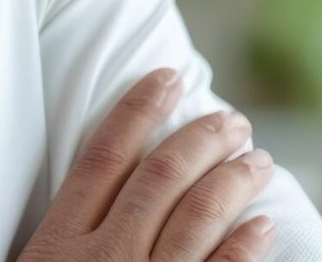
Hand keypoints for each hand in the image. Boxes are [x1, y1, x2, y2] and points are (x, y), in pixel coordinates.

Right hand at [17, 67, 277, 261]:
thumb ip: (62, 239)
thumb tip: (99, 195)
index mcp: (57, 241)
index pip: (101, 156)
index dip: (135, 111)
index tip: (165, 77)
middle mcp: (101, 258)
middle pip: (156, 180)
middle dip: (197, 140)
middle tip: (230, 118)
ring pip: (194, 220)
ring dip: (231, 182)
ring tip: (256, 159)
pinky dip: (245, 248)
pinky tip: (264, 225)